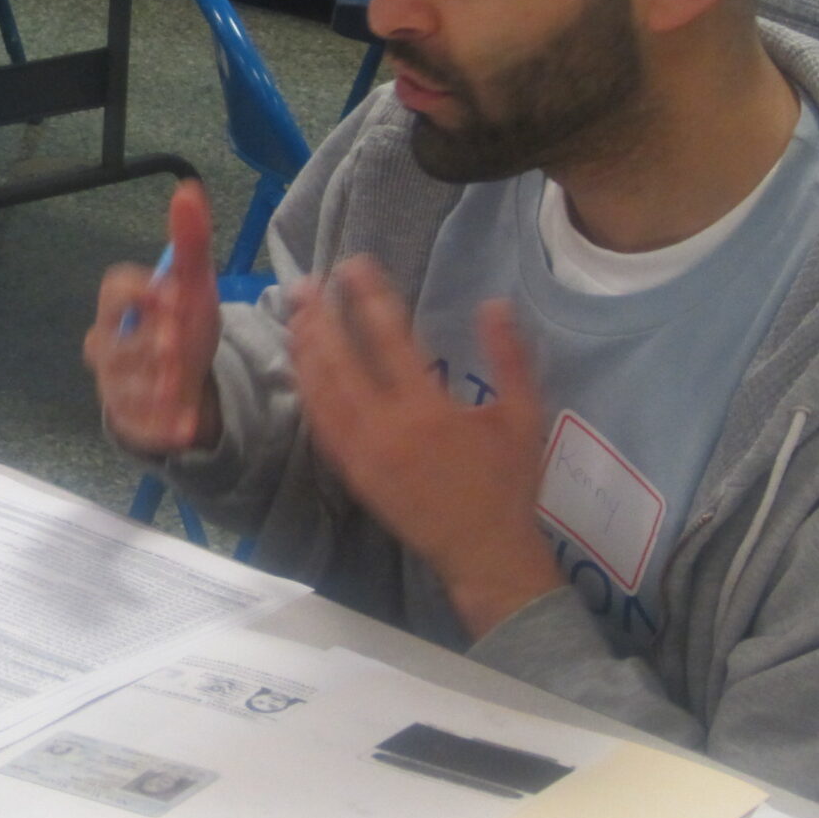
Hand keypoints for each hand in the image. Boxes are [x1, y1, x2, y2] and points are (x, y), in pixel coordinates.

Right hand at [84, 180, 222, 454]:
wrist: (189, 383)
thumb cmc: (183, 325)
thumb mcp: (194, 284)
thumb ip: (190, 241)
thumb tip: (189, 188)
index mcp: (119, 307)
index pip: (114, 289)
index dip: (138, 292)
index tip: (169, 293)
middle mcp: (108, 346)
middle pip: (113, 342)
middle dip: (144, 343)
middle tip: (174, 345)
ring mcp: (115, 386)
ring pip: (122, 386)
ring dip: (149, 386)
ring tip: (176, 386)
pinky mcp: (131, 421)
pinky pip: (140, 425)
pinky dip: (163, 427)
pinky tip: (187, 426)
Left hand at [287, 257, 561, 637]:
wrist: (484, 552)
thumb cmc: (507, 483)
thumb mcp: (523, 416)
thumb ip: (510, 357)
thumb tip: (496, 304)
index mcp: (428, 409)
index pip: (388, 338)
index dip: (368, 297)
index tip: (353, 265)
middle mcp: (385, 429)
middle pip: (339, 360)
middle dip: (318, 317)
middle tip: (306, 281)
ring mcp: (362, 454)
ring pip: (321, 392)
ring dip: (304, 350)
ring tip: (295, 314)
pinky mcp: (352, 474)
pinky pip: (320, 427)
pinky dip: (307, 393)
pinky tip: (300, 370)